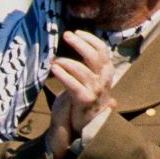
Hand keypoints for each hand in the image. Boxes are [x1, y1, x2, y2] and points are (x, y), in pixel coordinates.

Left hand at [47, 30, 116, 158]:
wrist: (84, 126)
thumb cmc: (82, 101)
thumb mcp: (88, 81)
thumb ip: (86, 65)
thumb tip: (78, 44)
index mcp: (105, 73)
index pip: (102, 51)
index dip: (90, 39)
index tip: (75, 32)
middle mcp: (104, 80)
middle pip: (95, 56)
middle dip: (80, 43)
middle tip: (66, 36)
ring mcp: (95, 91)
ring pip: (83, 69)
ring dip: (66, 62)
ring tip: (55, 61)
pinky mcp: (84, 101)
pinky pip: (73, 84)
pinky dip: (63, 74)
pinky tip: (54, 68)